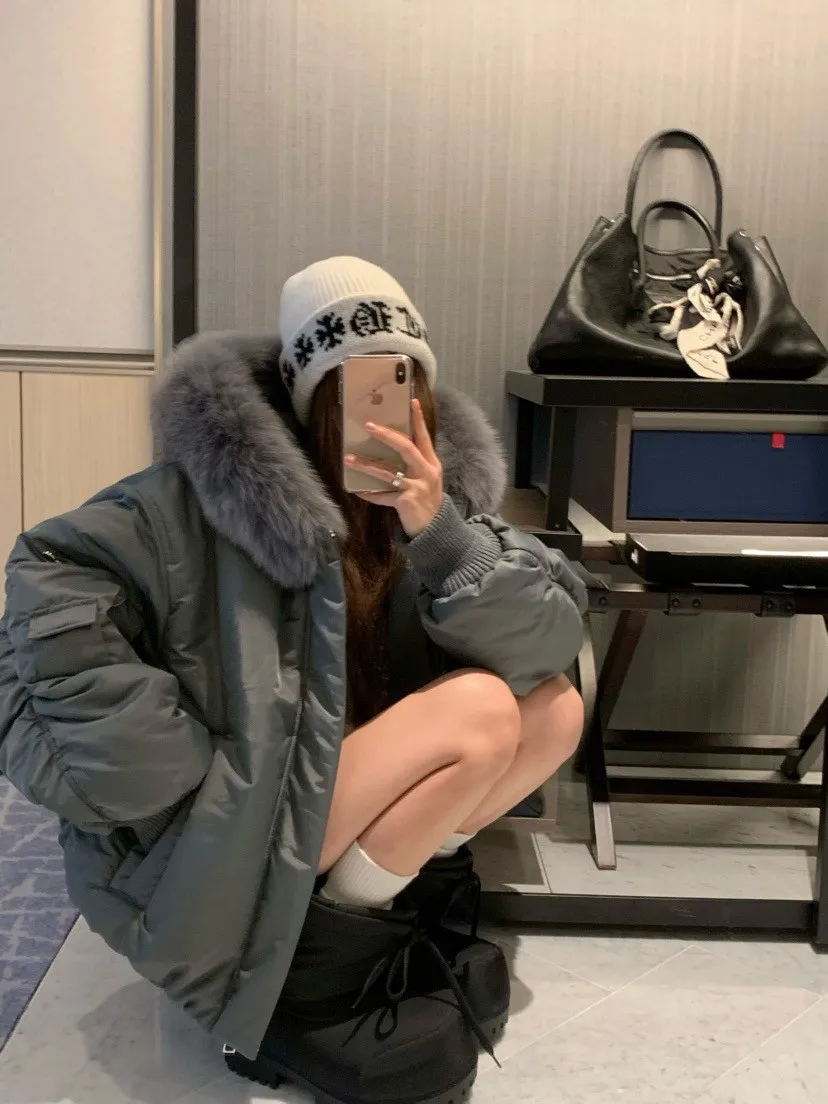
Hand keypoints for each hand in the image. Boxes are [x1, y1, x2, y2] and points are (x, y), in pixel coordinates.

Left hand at [344, 399, 442, 536]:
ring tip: (349, 458)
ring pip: (388, 472)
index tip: (411, 401)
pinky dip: (370, 494)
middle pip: (406, 448)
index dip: (418, 419)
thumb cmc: (426, 500)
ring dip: (366, 465)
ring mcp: (418, 487)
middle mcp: (427, 472)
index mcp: (431, 463)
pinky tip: (357, 491)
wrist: (435, 529)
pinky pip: (384, 496)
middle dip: (387, 435)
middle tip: (369, 425)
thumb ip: (413, 464)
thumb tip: (391, 446)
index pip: (424, 437)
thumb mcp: (425, 479)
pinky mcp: (407, 501)